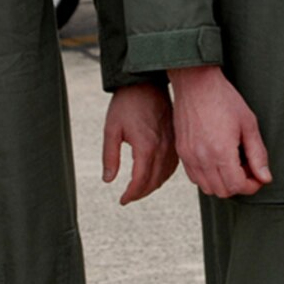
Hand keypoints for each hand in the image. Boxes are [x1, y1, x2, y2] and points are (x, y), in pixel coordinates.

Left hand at [102, 82, 177, 204]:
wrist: (147, 83)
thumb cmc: (127, 103)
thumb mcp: (111, 129)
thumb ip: (110, 156)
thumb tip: (108, 179)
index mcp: (146, 146)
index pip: (140, 181)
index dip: (131, 194)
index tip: (122, 200)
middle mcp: (162, 147)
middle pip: (154, 181)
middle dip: (140, 193)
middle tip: (128, 197)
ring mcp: (172, 143)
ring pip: (165, 175)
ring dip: (152, 186)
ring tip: (140, 189)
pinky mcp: (176, 138)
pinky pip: (173, 165)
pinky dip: (163, 175)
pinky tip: (155, 175)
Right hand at [166, 65, 271, 196]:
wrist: (195, 83)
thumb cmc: (223, 98)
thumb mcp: (248, 124)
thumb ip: (258, 154)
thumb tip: (265, 177)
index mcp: (220, 152)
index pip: (237, 186)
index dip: (252, 185)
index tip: (258, 176)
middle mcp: (202, 158)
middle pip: (223, 191)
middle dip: (239, 184)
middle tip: (247, 167)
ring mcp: (189, 156)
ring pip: (207, 187)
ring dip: (223, 182)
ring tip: (232, 163)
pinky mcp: (182, 152)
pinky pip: (195, 177)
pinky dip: (208, 177)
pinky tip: (217, 160)